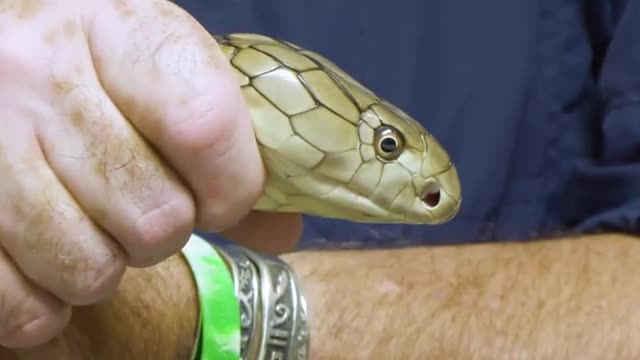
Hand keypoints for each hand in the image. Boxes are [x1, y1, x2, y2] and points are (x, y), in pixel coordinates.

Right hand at [0, 0, 300, 348]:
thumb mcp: (164, 74)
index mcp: (118, 28)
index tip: (223, 197)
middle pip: (156, 216)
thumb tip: (282, 229)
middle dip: (168, 229)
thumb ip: (230, 148)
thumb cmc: (95, 67)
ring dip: (106, 265)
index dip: (233, 185)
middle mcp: (40, 76)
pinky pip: (23, 304)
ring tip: (94, 224)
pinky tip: (46, 257)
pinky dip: (46, 302)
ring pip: (90, 268)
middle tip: (147, 205)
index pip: (204, 125)